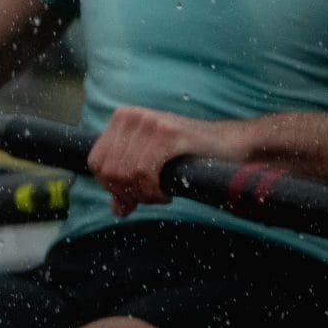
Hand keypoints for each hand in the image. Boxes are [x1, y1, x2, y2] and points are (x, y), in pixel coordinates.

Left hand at [88, 107, 247, 217]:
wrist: (232, 145)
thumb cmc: (190, 155)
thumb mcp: (152, 165)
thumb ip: (131, 183)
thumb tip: (116, 211)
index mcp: (121, 118)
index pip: (96, 162)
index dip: (112, 187)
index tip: (134, 195)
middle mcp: (131, 116)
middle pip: (109, 171)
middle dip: (129, 193)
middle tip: (152, 197)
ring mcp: (148, 121)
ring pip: (126, 174)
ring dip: (143, 195)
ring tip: (161, 195)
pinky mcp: (168, 132)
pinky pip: (144, 173)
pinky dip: (153, 192)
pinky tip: (167, 193)